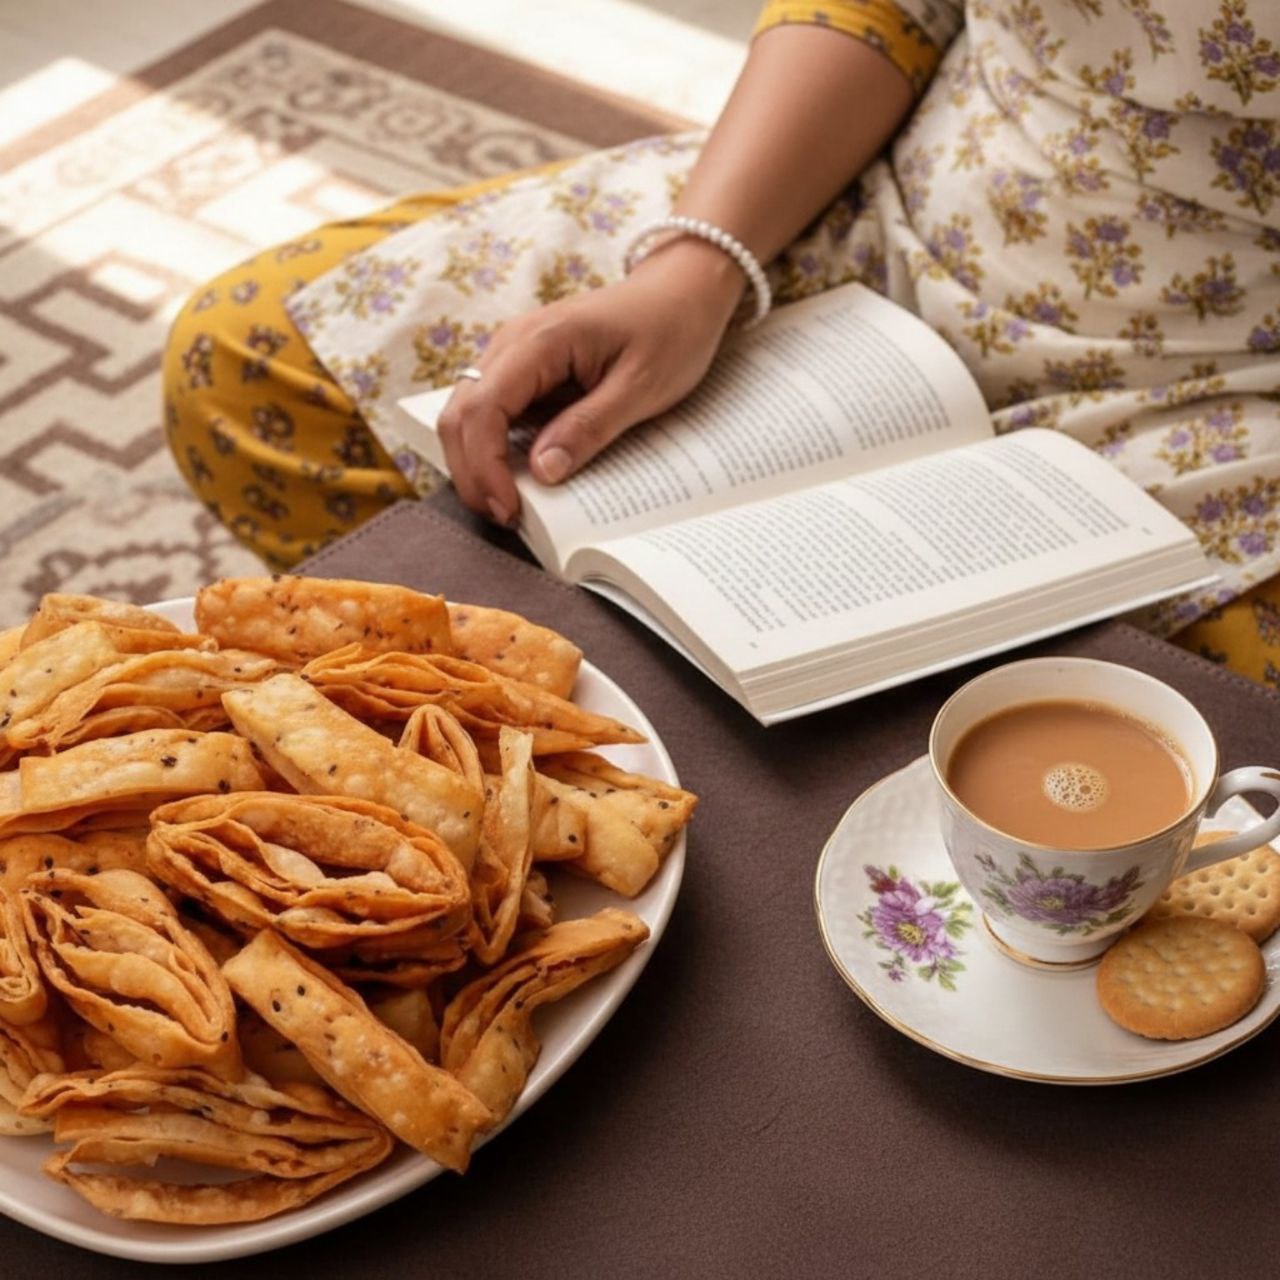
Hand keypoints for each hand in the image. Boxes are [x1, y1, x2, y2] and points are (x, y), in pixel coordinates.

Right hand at [437, 238, 743, 523]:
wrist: (681, 292)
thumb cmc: (669, 331)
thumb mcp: (641, 387)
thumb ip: (590, 427)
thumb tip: (543, 472)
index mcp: (539, 340)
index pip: (482, 410)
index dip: (485, 467)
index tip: (510, 509)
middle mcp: (511, 343)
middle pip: (459, 416)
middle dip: (472, 474)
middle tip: (507, 518)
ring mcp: (512, 355)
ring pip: (465, 417)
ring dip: (478, 465)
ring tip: (511, 505)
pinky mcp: (522, 371)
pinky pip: (490, 414)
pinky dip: (494, 451)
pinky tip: (521, 479)